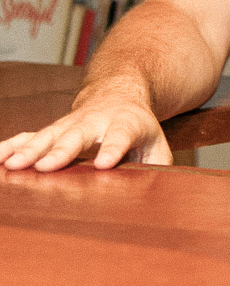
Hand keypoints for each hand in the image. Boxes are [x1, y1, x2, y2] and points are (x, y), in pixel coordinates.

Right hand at [0, 91, 171, 171]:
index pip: (120, 136)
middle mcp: (95, 121)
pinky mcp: (52, 129)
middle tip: (46, 166)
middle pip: (77, 135)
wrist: (118, 94)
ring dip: (29, 150)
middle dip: (61, 150)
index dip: (112, 149)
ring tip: (13, 165)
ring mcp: (70, 124)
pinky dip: (11, 146)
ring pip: (48, 135)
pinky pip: (28, 136)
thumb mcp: (157, 143)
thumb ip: (159, 166)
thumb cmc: (138, 128)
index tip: (104, 163)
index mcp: (126, 123)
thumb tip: (160, 191)